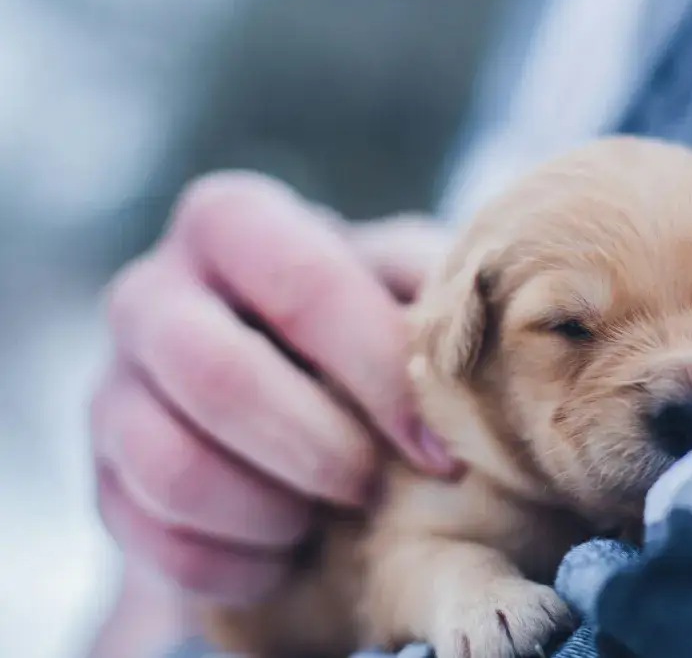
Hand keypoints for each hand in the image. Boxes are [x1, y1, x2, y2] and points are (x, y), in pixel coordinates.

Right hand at [91, 171, 458, 602]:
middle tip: (373, 487)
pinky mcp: (103, 475)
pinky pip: (152, 538)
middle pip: (215, 374)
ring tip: (327, 518)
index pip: (302, 284)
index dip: (378, 372)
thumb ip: (435, 290)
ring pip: (171, 466)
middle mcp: (152, 293)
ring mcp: (113, 386)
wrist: (289, 391)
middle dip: (316, 448)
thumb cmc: (366, 326)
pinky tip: (287, 552)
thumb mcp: (406, 286)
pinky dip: (235, 562)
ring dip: (271, 510)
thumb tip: (494, 323)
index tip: (440, 449)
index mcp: (233, 222)